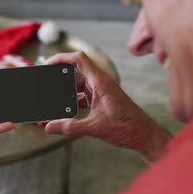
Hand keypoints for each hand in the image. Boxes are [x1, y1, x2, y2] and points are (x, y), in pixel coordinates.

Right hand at [44, 52, 170, 162]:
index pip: (79, 59)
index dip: (61, 58)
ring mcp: (102, 91)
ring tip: (55, 99)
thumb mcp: (95, 127)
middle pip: (76, 71)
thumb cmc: (128, 127)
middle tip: (47, 84)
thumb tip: (49, 127)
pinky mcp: (103, 99)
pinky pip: (84, 94)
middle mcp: (101, 83)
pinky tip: (67, 110)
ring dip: (67, 90)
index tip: (48, 64)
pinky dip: (73, 99)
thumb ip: (70, 127)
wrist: (145, 136)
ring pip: (79, 83)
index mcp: (101, 82)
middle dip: (60, 76)